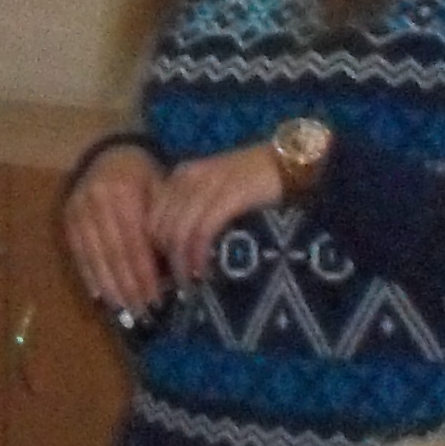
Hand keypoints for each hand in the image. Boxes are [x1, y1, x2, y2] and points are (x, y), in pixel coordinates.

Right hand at [62, 143, 166, 317]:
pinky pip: (79, 253)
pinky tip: (100, 296)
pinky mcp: (67, 219)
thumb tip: (172, 266)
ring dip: (109, 287)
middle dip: (128, 286)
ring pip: (94, 256)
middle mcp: (96, 202)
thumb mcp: (162, 191)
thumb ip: (163, 224)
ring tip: (123, 309)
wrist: (111, 155)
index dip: (144, 273)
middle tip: (141, 311)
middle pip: (113, 253)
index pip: (134, 243)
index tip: (155, 298)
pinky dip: (89, 276)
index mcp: (124, 193)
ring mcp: (78, 211)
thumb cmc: (145, 177)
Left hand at [146, 143, 285, 287]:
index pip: (149, 216)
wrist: (295, 161)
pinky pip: (203, 231)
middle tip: (171, 284)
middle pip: (158, 226)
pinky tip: (202, 271)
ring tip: (187, 285)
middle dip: (160, 259)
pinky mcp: (231, 195)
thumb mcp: (215, 191)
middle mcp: (188, 178)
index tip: (158, 271)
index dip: (150, 247)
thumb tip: (173, 250)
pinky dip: (198, 255)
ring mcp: (209, 185)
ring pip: (177, 231)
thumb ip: (193, 211)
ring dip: (179, 263)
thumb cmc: (256, 181)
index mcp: (180, 177)